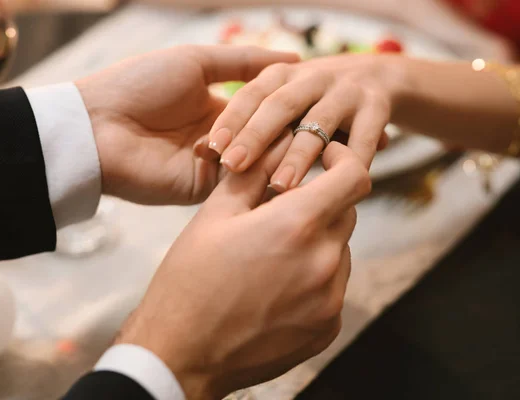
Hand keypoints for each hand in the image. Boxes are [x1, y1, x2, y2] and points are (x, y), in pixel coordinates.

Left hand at [75, 45, 298, 204]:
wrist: (97, 124)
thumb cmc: (139, 84)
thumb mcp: (196, 61)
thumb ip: (244, 61)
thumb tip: (294, 57)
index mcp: (219, 108)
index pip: (267, 111)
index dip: (290, 105)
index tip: (319, 98)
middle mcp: (222, 140)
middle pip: (269, 138)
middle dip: (289, 130)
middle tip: (318, 125)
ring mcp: (214, 167)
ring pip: (260, 162)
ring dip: (277, 151)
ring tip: (302, 140)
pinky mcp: (203, 190)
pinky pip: (240, 182)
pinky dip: (258, 170)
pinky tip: (278, 159)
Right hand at [116, 138, 370, 398]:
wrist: (182, 353)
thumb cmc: (190, 280)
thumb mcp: (215, 214)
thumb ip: (255, 172)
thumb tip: (281, 143)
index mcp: (296, 226)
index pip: (354, 176)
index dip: (342, 158)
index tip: (323, 159)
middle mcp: (324, 262)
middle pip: (346, 212)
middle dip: (320, 202)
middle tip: (280, 210)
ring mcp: (330, 300)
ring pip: (340, 250)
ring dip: (317, 241)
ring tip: (272, 255)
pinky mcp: (327, 328)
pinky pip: (334, 287)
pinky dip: (314, 277)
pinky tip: (276, 286)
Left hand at [197, 54, 403, 190]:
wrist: (372, 75)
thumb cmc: (311, 96)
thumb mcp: (276, 91)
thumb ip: (247, 111)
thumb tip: (205, 147)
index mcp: (280, 76)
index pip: (250, 96)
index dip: (232, 120)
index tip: (212, 148)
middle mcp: (311, 79)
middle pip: (280, 107)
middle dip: (257, 136)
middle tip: (235, 166)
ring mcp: (345, 92)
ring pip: (318, 126)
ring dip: (299, 156)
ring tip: (281, 185)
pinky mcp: (377, 106)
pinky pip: (362, 140)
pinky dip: (350, 162)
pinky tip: (335, 188)